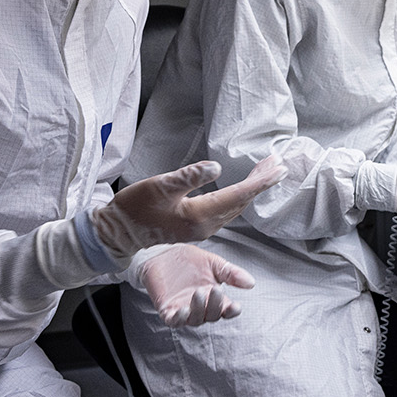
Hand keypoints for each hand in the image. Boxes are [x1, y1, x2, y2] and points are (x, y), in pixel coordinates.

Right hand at [93, 156, 286, 259]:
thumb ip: (189, 176)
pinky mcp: (196, 228)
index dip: (260, 181)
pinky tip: (242, 189)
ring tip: (265, 171)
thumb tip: (218, 167)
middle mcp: (206, 226)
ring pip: (235, 207)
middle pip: (242, 201)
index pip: (239, 195)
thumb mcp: (159, 186)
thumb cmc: (134, 207)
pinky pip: (226, 211)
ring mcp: (202, 229)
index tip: (278, 168)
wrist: (118, 233)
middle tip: (277, 164)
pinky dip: (239, 197)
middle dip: (261, 183)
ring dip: (252, 189)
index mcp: (200, 215)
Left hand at [139, 244, 255, 326]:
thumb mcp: (214, 263)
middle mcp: (200, 307)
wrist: (164, 254)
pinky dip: (180, 318)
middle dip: (214, 305)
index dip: (232, 311)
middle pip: (212, 316)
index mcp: (214, 297)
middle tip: (215, 289)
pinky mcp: (168, 310)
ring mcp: (184, 310)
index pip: (226, 310)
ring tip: (198, 293)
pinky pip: (175, 321)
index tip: (236, 306)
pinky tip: (183, 310)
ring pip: (195, 320)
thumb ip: (231, 274)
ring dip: (199, 310)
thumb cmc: (189, 260)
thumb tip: (251, 283)